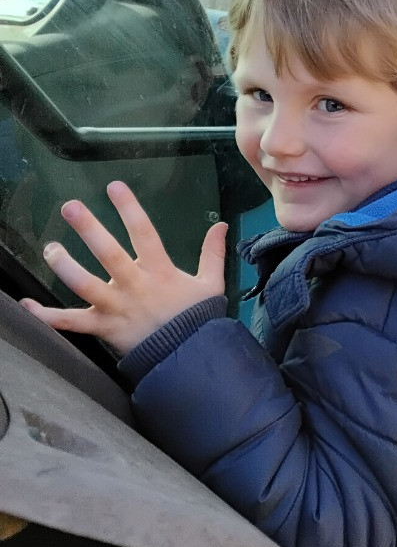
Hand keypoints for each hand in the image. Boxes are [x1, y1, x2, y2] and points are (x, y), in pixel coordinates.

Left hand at [19, 181, 227, 354]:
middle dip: (90, 229)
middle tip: (71, 207)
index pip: (144, 233)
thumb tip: (221, 224)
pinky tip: (26, 304)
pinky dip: (47, 315)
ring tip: (50, 248)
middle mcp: (135, 286)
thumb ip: (213, 253)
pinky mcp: (104, 328)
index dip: (130, 209)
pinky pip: (72, 322)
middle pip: (110, 254)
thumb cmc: (197, 320)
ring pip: (86, 285)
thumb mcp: (211, 284)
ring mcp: (117, 308)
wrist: (189, 359)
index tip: (114, 187)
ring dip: (66, 266)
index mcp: (160, 271)